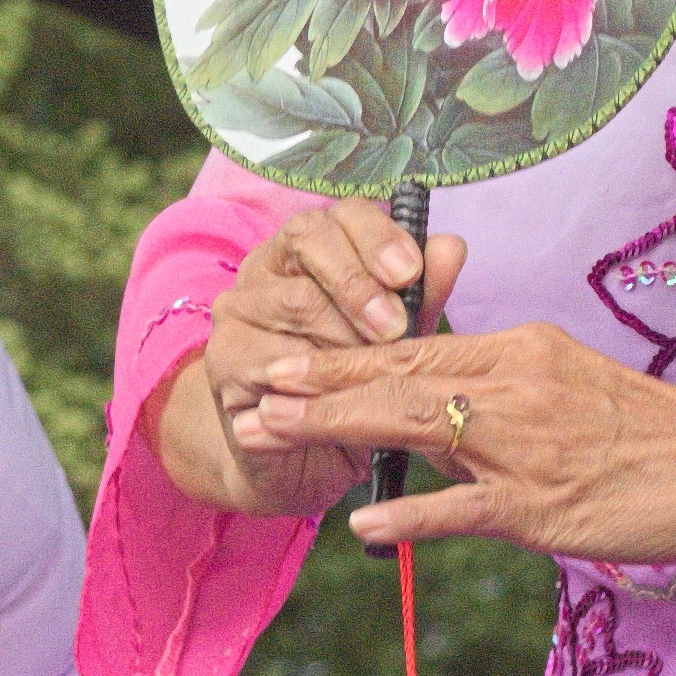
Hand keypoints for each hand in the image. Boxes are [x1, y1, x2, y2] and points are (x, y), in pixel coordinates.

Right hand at [151, 201, 466, 517]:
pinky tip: (335, 398)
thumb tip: (451, 247)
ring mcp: (239, 309)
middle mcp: (269, 266)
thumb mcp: (397, 344)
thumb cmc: (356, 389)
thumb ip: (421, 296)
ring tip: (372, 370)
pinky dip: (312, 379)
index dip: (377, 236)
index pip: (339, 213)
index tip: (410, 272)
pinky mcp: (224, 358)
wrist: (306, 462)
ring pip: (295, 299)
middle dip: (360, 283)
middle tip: (394, 328)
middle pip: (310, 239)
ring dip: (344, 337)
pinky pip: (271, 357)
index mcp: (313, 250)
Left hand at [250, 323, 675, 560]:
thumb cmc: (653, 431)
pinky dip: (409, 512)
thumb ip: (504, 385)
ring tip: (268, 432)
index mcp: (518, 352)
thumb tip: (440, 396)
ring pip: (411, 428)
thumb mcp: (570, 382)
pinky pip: (463, 507)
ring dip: (332, 429)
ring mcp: (525, 444)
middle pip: (393, 377)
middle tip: (245, 386)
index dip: (337, 355)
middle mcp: (512, 385)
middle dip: (312, 384)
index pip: (411, 347)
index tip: (279, 356)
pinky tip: (359, 519)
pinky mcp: (544, 503)